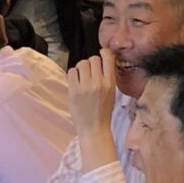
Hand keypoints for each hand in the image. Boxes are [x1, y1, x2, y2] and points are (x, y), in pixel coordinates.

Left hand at [68, 48, 118, 171]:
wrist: (94, 129)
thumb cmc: (104, 111)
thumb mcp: (112, 92)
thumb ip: (108, 76)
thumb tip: (103, 60)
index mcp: (110, 83)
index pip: (108, 57)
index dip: (104, 53)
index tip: (101, 55)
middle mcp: (98, 83)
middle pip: (93, 59)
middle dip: (91, 64)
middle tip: (90, 73)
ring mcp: (85, 87)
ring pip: (82, 63)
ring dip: (82, 68)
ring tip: (82, 78)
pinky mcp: (73, 91)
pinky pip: (72, 71)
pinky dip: (73, 75)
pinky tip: (76, 83)